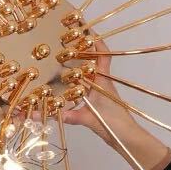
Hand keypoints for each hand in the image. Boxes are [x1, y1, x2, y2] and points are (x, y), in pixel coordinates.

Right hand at [60, 34, 139, 149]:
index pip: (102, 55)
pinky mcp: (96, 103)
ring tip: (60, 59)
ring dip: (77, 67)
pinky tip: (62, 86)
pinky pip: (84, 88)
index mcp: (103, 81)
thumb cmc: (116, 125)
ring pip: (87, 74)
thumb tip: (42, 115)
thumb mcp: (90, 119)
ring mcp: (99, 93)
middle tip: (64, 42)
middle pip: (92, 62)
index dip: (95, 41)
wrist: (129, 139)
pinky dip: (74, 84)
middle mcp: (102, 83)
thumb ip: (68, 116)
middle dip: (81, 51)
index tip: (84, 29)